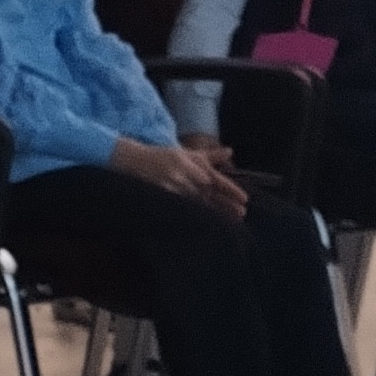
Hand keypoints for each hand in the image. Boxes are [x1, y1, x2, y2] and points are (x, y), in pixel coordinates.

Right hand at [116, 136, 245, 216]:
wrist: (130, 160)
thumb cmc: (160, 157)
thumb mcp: (185, 153)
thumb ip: (209, 156)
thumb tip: (230, 151)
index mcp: (191, 164)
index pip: (216, 179)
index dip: (231, 190)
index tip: (245, 200)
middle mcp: (184, 175)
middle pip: (209, 194)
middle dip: (225, 205)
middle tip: (241, 215)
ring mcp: (172, 187)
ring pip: (197, 203)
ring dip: (212, 214)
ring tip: (227, 224)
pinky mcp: (161, 196)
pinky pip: (181, 208)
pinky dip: (193, 216)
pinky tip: (203, 224)